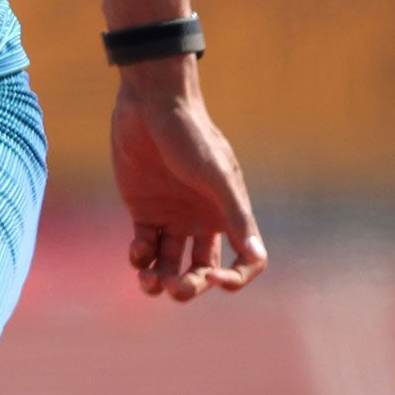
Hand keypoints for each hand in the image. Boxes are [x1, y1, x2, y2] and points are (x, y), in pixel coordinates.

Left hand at [110, 57, 267, 300]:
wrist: (152, 107)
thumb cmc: (192, 137)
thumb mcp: (216, 177)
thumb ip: (235, 216)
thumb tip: (257, 256)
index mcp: (229, 216)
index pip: (244, 261)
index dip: (234, 278)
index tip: (215, 280)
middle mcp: (203, 221)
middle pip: (202, 270)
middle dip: (190, 285)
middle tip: (174, 287)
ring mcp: (172, 218)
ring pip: (170, 262)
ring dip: (161, 279)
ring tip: (148, 282)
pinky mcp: (144, 210)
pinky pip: (144, 246)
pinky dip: (140, 256)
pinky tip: (137, 252)